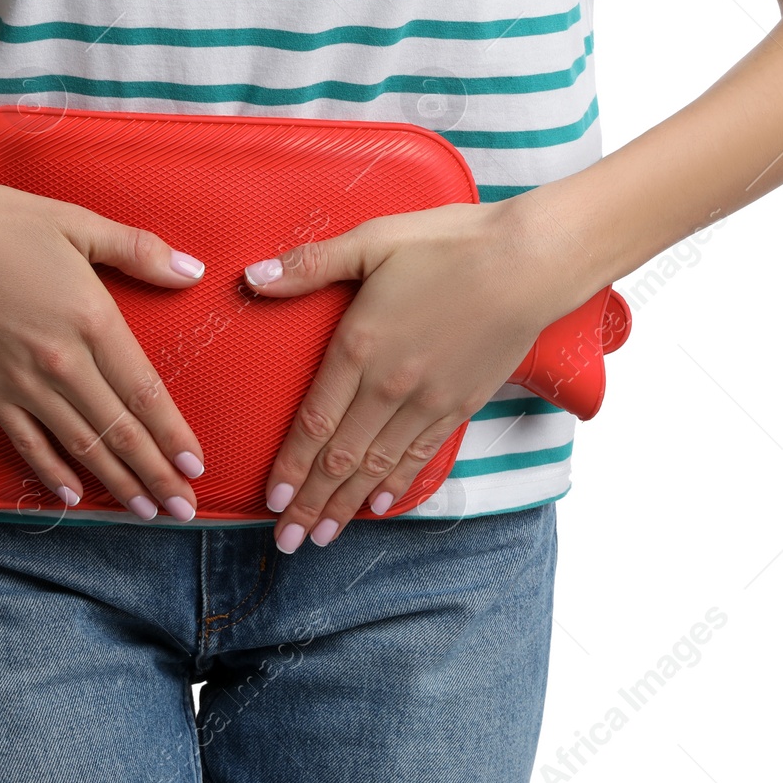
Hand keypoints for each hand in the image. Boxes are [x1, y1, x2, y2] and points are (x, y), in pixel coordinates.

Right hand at [0, 175, 208, 520]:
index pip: (145, 393)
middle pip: (119, 431)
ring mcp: (23, 382)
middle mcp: (62, 362)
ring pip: (80, 446)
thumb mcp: (78, 225)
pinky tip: (73, 495)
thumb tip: (192, 272)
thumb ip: (139, 251)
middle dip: (156, 476)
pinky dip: (52, 472)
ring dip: (116, 482)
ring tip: (144, 511)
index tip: (196, 467)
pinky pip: (27, 443)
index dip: (173, 435)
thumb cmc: (0, 224)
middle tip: (183, 511)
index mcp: (93, 321)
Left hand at [242, 200, 575, 551]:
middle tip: (287, 541)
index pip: (314, 422)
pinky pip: (420, 455)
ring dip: (346, 505)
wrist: (530, 261)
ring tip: (322, 537)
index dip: (290, 466)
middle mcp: (390, 384)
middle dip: (310, 504)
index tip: (271, 500)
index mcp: (359, 346)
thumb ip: (310, 265)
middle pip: (340, 457)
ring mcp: (428, 400)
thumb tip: (253, 278)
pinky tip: (377, 504)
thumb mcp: (372, 241)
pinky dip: (396, 484)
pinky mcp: (461, 404)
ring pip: (377, 466)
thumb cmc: (450, 243)